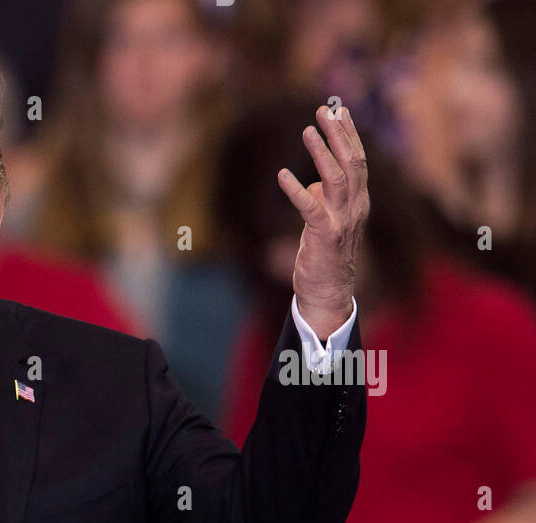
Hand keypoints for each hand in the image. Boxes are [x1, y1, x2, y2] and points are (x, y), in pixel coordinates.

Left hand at [278, 105, 369, 340]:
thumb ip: (322, 200)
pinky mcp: (323, 236)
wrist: (328, 293)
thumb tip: (309, 184)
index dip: (349, 134)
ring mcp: (341, 221)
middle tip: (324, 110)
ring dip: (321, 152)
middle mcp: (355, 207)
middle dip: (339, 134)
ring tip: (307, 130)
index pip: (359, 160)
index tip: (339, 111)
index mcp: (358, 202)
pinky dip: (296, 190)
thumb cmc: (324, 257)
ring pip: (336, 178)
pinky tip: (281, 176)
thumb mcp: (325, 223)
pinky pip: (309, 208)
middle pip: (352, 162)